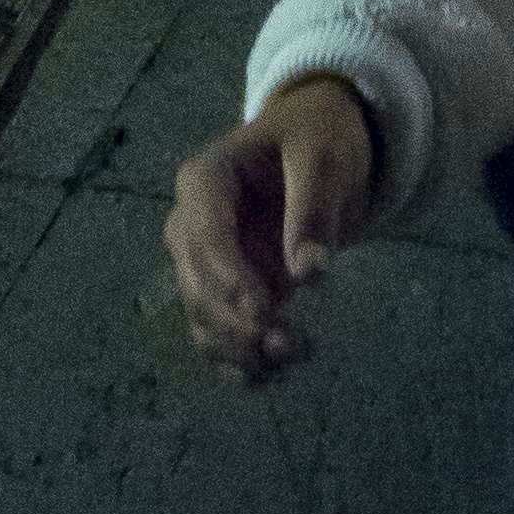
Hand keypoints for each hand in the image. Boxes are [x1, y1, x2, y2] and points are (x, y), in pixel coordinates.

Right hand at [164, 73, 377, 377]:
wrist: (318, 148)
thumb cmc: (317, 137)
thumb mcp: (323, 154)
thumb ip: (313, 206)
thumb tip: (308, 271)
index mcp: (204, 181)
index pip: (204, 236)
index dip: (228, 278)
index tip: (264, 313)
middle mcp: (190, 226)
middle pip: (197, 285)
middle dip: (237, 322)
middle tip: (288, 344)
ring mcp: (204, 264)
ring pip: (203, 319)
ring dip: (239, 349)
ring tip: (294, 356)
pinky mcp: (223, 293)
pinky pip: (217, 336)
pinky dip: (238, 362)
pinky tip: (272, 376)